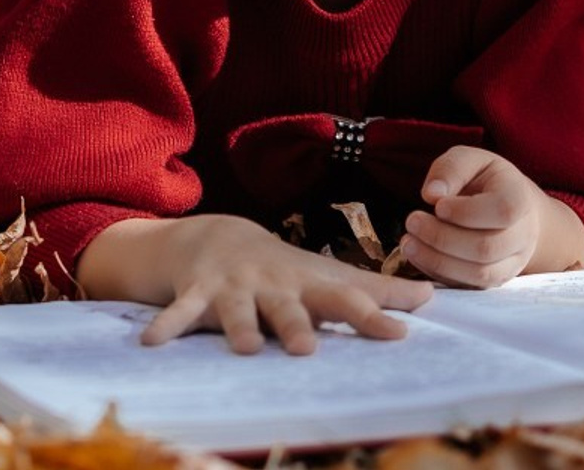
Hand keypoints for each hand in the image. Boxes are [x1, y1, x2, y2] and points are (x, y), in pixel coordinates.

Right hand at [77, 214, 431, 355]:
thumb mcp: (326, 276)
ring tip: (246, 348)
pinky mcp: (196, 292)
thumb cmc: (282, 268)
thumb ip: (375, 290)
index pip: (345, 300)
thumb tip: (432, 296)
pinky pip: (180, 311)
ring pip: (236, 310)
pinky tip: (151, 342)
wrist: (216, 236)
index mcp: (306, 285)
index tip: (400, 334)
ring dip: (239, 327)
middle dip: (296, 325)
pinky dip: (166, 324)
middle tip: (307, 348)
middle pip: (287, 308)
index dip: (373, 316)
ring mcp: (232, 288)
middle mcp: (271, 285)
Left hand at [400, 146, 583, 287]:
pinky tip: (418, 255)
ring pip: (479, 274)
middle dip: (442, 238)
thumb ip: (452, 169)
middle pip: (486, 248)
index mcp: (519, 199)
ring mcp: (512, 263)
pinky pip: (470, 286)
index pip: (502, 211)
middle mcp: (522, 235)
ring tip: (408, 243)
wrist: (510, 208)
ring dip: (438, 260)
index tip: (436, 205)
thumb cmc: (486, 180)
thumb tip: (432, 193)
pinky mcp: (496, 280)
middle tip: (411, 222)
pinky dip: (441, 274)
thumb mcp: (471, 160)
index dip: (466, 212)